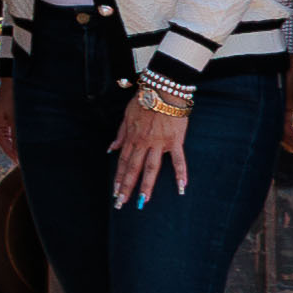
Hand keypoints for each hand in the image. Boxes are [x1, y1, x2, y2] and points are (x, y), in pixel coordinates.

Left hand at [109, 85, 193, 205]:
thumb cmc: (144, 99)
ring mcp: (159, 143)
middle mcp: (144, 143)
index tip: (114, 192)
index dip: (118, 178)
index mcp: (132, 138)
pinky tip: (181, 187)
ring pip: (152, 167)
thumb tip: (111, 149)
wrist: (162, 88)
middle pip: (133, 168)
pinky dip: (180, 173)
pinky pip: (178, 159)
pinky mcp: (175, 140)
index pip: (123, 162)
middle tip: (122, 203)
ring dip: (147, 185)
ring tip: (143, 200)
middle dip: (126, 187)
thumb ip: (120, 134)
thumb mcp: (126, 116)